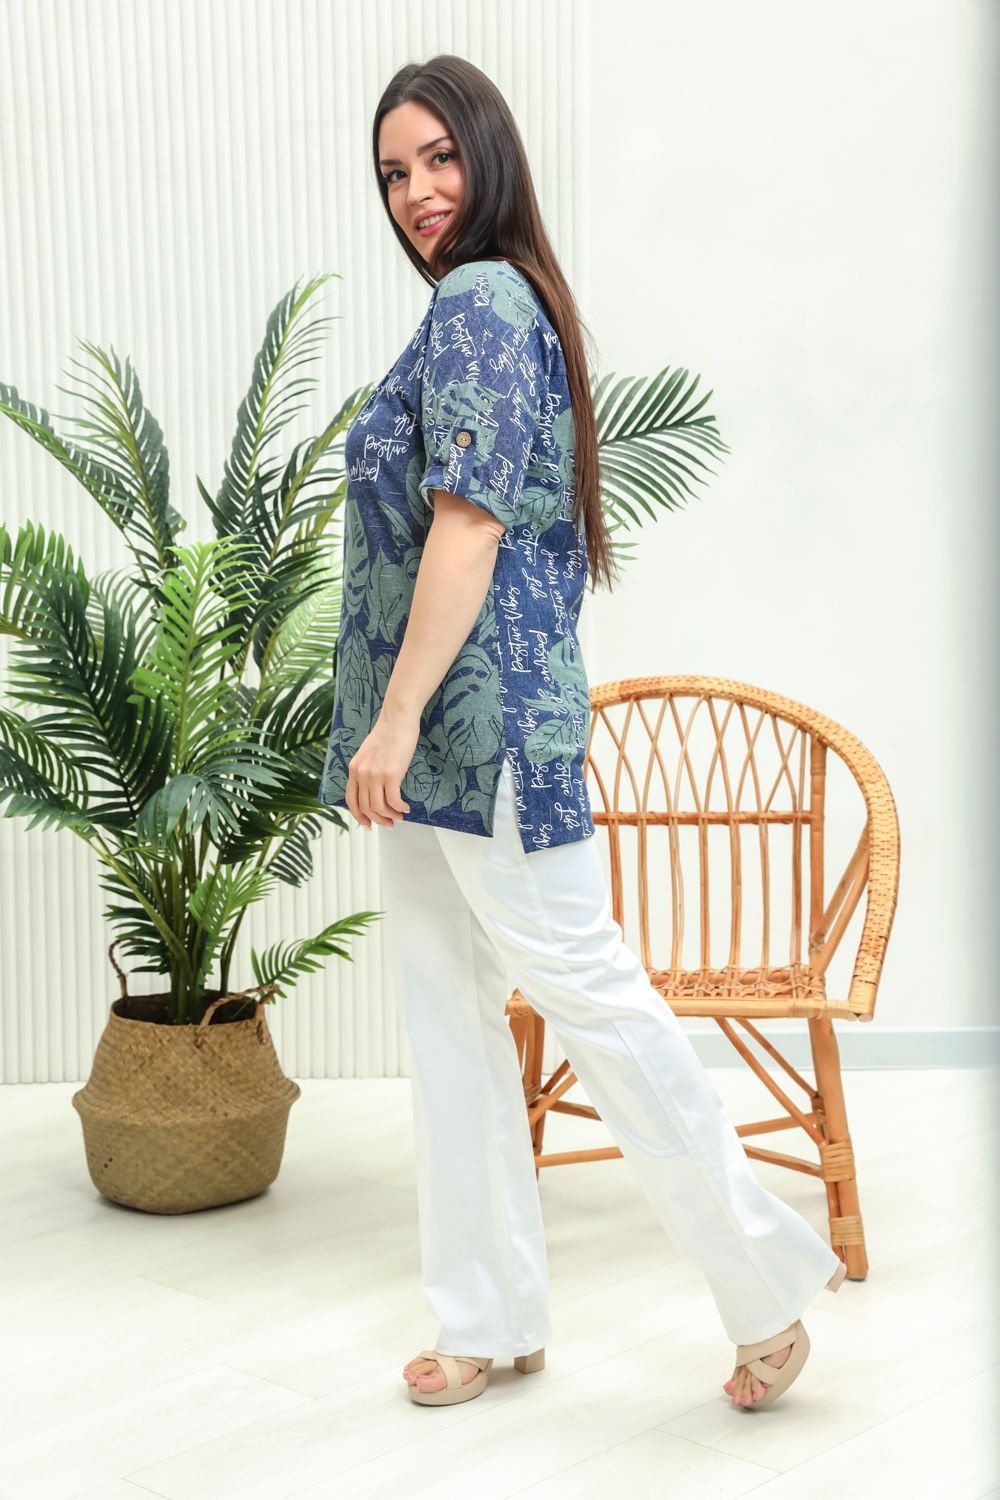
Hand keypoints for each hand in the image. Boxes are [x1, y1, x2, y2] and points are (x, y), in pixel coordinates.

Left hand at [346, 708, 418, 829]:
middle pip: (366, 808)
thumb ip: (367, 770)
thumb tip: (373, 789)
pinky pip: (393, 801)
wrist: (397, 719)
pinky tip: (406, 807)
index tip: (368, 824)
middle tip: (390, 824)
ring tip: (399, 817)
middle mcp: (361, 774)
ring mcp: (375, 775)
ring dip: (390, 816)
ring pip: (379, 807)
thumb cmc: (388, 734)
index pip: (351, 800)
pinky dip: (400, 808)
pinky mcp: (391, 774)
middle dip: (378, 820)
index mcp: (354, 769)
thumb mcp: (369, 754)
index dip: (359, 816)